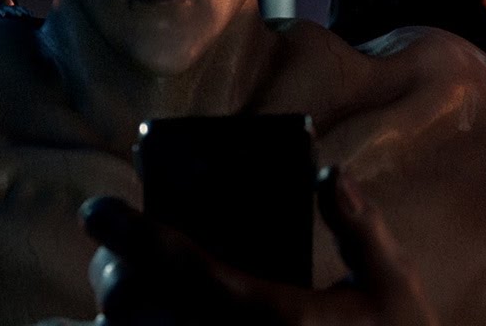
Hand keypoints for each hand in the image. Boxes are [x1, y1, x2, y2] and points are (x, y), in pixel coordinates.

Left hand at [81, 166, 436, 325]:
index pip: (184, 267)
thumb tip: (330, 175)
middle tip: (111, 243)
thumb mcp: (392, 288)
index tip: (93, 207)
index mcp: (272, 316)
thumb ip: (362, 230)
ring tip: (114, 288)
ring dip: (110, 317)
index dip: (133, 235)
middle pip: (137, 311)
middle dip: (113, 273)